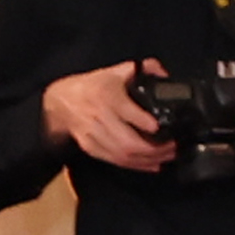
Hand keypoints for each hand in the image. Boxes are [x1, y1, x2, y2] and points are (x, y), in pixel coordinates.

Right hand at [46, 61, 179, 174]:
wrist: (61, 101)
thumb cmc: (93, 86)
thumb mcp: (116, 71)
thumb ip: (143, 69)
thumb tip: (164, 75)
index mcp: (107, 95)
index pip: (126, 111)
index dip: (143, 122)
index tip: (159, 127)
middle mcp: (100, 117)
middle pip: (127, 141)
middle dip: (152, 149)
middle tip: (172, 147)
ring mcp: (94, 136)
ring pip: (122, 155)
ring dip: (147, 160)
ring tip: (166, 157)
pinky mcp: (91, 148)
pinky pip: (116, 161)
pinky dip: (136, 166)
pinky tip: (152, 164)